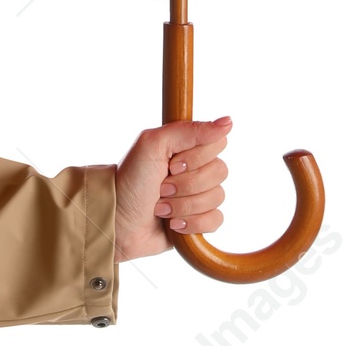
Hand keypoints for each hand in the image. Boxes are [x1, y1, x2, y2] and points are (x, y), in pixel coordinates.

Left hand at [114, 117, 230, 260]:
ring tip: (160, 208)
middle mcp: (195, 168)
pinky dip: (193, 223)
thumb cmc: (130, 181)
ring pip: (217, 197)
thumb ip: (190, 130)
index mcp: (186, 146)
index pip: (217, 144)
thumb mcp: (153, 145)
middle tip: (161, 188)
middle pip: (220, 172)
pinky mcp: (199, 220)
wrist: (117, 222)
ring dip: (184, 205)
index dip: (197, 157)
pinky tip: (173, 224)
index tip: (172, 164)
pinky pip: (216, 219)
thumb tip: (228, 122)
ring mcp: (198, 194)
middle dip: (187, 184)